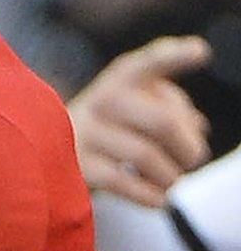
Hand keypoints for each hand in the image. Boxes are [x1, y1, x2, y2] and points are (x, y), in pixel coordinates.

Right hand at [67, 35, 210, 206]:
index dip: (174, 56)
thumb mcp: (139, 107)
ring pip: (145, 156)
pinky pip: (123, 183)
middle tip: (194, 160)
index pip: (148, 63)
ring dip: (171, 176)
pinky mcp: (76, 166)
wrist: (49, 150)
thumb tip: (196, 128)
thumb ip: (172, 108)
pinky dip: (151, 195)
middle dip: (189, 148)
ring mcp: (84, 133)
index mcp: (122, 79)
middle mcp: (101, 101)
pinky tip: (159, 198)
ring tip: (172, 181)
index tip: (200, 52)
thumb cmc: (112, 127)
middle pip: (163, 123)